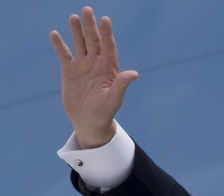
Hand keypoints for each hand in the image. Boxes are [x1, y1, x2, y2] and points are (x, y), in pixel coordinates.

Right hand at [50, 6, 138, 147]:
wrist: (89, 122)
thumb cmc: (105, 112)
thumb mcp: (114, 99)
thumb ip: (122, 85)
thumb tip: (134, 73)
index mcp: (109, 69)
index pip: (108, 47)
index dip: (107, 34)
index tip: (106, 20)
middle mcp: (96, 64)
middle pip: (93, 41)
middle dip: (91, 26)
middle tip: (87, 10)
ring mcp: (83, 66)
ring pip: (79, 44)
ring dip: (77, 31)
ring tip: (74, 17)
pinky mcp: (69, 71)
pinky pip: (64, 55)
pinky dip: (59, 45)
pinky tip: (55, 34)